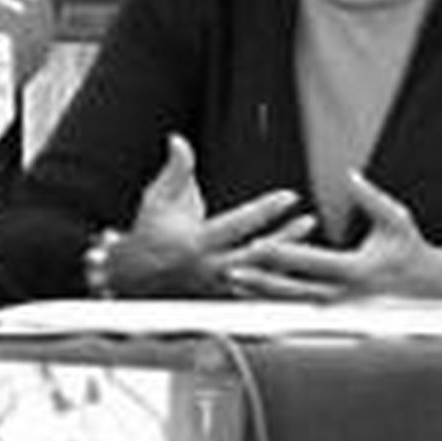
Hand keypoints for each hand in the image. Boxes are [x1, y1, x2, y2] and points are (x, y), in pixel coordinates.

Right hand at [108, 133, 314, 295]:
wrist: (131, 277)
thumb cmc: (148, 231)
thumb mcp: (157, 198)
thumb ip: (175, 169)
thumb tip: (178, 140)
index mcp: (194, 243)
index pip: (238, 225)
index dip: (266, 210)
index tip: (289, 197)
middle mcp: (208, 268)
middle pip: (258, 256)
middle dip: (286, 239)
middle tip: (309, 221)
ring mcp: (217, 289)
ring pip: (262, 279)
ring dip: (289, 264)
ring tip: (310, 244)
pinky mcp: (222, 300)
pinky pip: (257, 295)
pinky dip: (280, 286)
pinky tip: (300, 275)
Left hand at [226, 169, 441, 299]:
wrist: (434, 289)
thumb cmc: (412, 250)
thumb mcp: (396, 219)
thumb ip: (370, 197)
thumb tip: (348, 173)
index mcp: (358, 271)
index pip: (312, 263)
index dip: (282, 253)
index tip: (256, 243)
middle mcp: (346, 296)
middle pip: (295, 290)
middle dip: (262, 280)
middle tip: (231, 269)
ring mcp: (341, 312)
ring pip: (294, 305)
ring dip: (263, 294)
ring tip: (233, 282)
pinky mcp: (337, 318)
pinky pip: (301, 311)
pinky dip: (276, 304)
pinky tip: (253, 295)